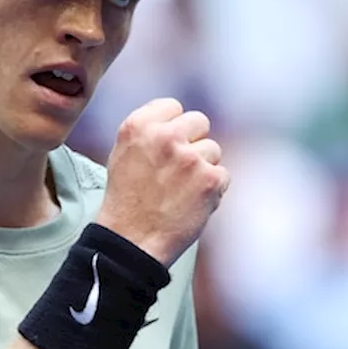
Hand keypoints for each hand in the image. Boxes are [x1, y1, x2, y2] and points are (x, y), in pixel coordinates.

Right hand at [94, 98, 229, 266]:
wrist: (132, 242)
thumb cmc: (127, 202)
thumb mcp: (124, 154)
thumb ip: (150, 132)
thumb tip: (179, 121)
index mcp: (138, 126)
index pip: (173, 106)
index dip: (174, 127)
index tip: (169, 145)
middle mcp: (165, 136)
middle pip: (199, 122)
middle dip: (194, 142)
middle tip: (179, 168)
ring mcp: (189, 157)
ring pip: (213, 150)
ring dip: (203, 169)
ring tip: (181, 191)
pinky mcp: (209, 179)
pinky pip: (223, 175)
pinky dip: (213, 191)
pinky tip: (192, 203)